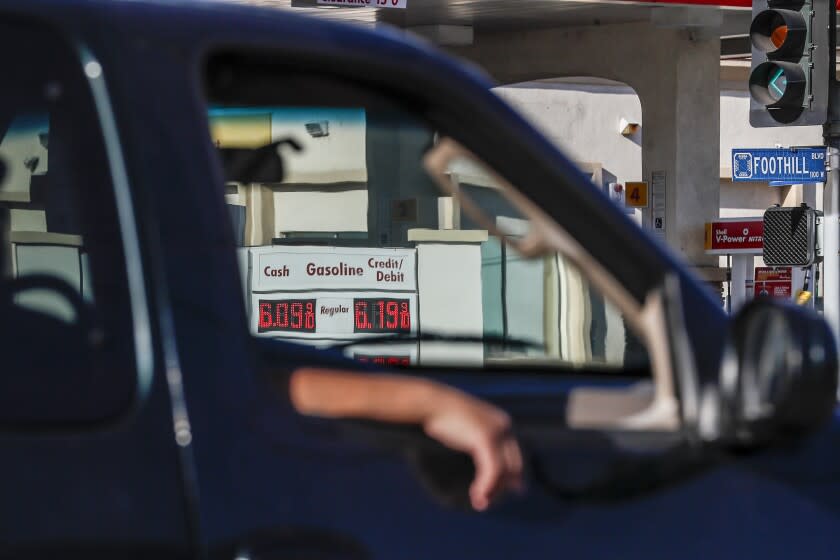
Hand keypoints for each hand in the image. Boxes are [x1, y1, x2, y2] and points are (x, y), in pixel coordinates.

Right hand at [422, 388, 523, 510]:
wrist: (432, 403)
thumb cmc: (445, 415)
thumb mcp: (470, 426)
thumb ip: (482, 440)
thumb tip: (487, 458)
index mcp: (503, 422)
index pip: (516, 455)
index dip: (513, 475)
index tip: (510, 491)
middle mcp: (505, 426)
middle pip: (513, 464)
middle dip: (502, 486)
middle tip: (487, 502)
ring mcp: (497, 431)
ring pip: (503, 470)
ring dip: (492, 490)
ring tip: (480, 504)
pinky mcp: (485, 439)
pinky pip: (492, 470)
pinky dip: (485, 485)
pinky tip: (476, 495)